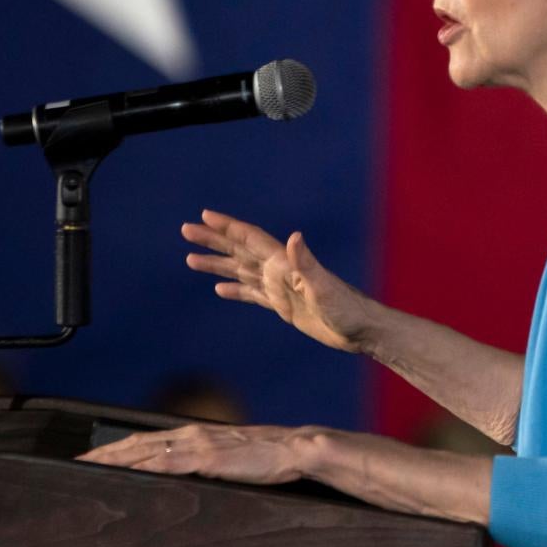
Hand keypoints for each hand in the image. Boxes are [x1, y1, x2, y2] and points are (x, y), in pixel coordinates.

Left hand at [78, 423, 316, 484]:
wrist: (293, 448)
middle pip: (135, 443)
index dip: (115, 448)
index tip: (91, 457)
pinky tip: (124, 474)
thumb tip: (186, 477)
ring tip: (86, 467)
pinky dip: (141, 468)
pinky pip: (166, 464)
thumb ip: (206, 464)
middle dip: (103, 453)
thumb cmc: (267, 457)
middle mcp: (190, 435)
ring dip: (112, 459)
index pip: (144, 440)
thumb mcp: (230, 459)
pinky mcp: (206, 459)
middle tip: (74, 462)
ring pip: (143, 451)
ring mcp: (196, 446)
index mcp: (194, 434)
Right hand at [181, 211, 370, 353]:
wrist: (359, 330)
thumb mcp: (323, 287)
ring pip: (240, 271)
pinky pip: (252, 294)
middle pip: (239, 250)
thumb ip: (306, 263)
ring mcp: (280, 288)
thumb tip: (293, 236)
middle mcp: (279, 270)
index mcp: (284, 263)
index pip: (249, 239)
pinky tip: (220, 289)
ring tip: (190, 259)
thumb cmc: (346, 309)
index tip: (204, 217)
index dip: (227, 227)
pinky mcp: (283, 306)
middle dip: (213, 240)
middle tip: (186, 230)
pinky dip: (235, 289)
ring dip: (217, 264)